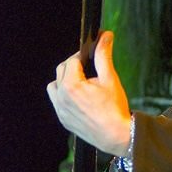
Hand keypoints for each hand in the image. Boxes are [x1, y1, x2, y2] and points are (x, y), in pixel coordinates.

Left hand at [46, 31, 130, 155]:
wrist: (116, 135)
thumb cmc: (114, 107)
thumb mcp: (110, 79)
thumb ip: (104, 56)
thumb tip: (105, 36)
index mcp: (71, 85)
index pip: (72, 60)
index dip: (83, 55)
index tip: (92, 56)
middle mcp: (61, 96)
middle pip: (61, 70)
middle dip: (74, 66)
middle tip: (90, 69)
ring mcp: (60, 109)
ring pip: (54, 86)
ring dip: (64, 80)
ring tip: (82, 83)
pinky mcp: (62, 119)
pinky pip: (57, 101)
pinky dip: (64, 95)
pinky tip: (80, 98)